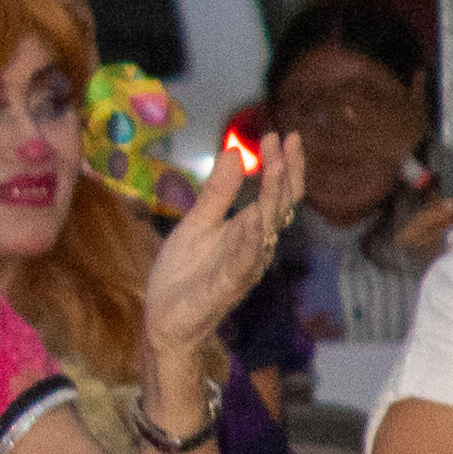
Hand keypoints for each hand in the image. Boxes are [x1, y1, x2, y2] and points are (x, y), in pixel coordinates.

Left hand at [137, 126, 305, 399]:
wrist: (165, 318)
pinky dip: (252, 240)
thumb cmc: (184, 273)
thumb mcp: (197, 222)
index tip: (280, 135)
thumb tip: (234, 153)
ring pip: (268, 228)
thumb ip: (218, 192)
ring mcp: (245, 265)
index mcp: (249, 229)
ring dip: (273, 198)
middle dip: (285, 172)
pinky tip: (256, 218)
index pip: (276, 193)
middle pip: (280, 205)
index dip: (282, 165)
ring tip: (276, 168)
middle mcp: (256, 245)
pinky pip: (245, 260)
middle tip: (286, 140)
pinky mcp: (228, 285)